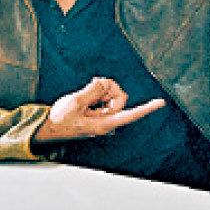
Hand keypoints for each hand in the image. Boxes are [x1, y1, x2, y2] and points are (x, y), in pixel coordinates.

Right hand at [34, 77, 165, 142]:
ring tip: (84, 95)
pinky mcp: (98, 114)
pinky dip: (97, 94)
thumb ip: (94, 91)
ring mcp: (103, 118)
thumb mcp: (76, 101)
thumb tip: (105, 83)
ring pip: (111, 97)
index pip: (131, 114)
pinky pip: (104, 99)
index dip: (147, 108)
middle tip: (92, 85)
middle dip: (108, 89)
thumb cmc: (60, 119)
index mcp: (104, 124)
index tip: (160, 103)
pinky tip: (85, 97)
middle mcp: (107, 122)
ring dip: (100, 91)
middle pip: (120, 99)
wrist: (48, 127)